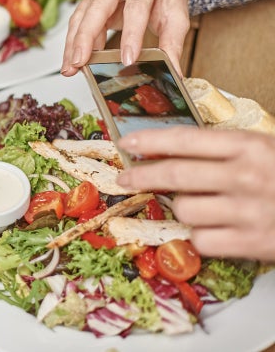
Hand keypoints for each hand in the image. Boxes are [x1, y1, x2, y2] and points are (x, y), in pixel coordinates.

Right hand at [61, 0, 191, 76]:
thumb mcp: (177, 17)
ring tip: (72, 67)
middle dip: (85, 38)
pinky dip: (73, 42)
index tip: (127, 59)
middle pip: (97, 8)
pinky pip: (78, 21)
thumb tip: (171, 70)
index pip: (135, 7)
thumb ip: (172, 43)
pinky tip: (73, 59)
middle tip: (80, 62)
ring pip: (82, 16)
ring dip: (74, 44)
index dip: (131, 35)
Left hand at [117, 127, 274, 260]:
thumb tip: (172, 147)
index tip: (126, 143)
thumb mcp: (266, 148)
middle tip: (124, 178)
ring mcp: (249, 212)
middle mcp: (246, 176)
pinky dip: (204, 236)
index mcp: (250, 145)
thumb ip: (227, 148)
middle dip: (141, 176)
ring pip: (184, 210)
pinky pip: (203, 240)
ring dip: (184, 209)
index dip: (149, 141)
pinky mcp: (255, 244)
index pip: (185, 139)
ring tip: (201, 205)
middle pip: (174, 175)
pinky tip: (217, 229)